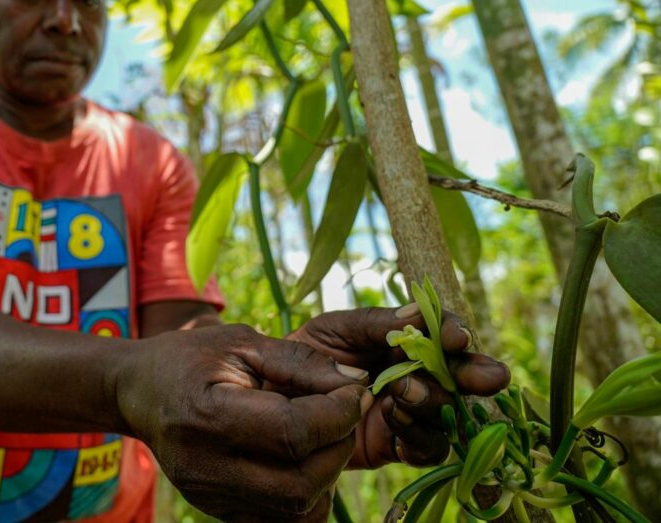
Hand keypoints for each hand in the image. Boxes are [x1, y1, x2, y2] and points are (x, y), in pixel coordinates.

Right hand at [118, 323, 370, 519]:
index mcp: (206, 415)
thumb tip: (357, 380)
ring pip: (298, 510)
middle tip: (344, 413)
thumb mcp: (241, 342)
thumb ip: (300, 361)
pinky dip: (308, 494)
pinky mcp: (220, 512)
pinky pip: (283, 521)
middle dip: (338, 446)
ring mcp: (211, 497)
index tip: (355, 389)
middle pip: (301, 481)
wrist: (140, 392)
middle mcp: (205, 467)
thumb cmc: (191, 359)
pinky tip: (303, 459)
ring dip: (328, 474)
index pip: (292, 432)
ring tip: (324, 436)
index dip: (337, 413)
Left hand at [287, 305, 509, 468]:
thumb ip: (375, 324)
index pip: (441, 333)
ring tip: (402, 391)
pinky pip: (427, 447)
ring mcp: (409, 411)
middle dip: (473, 373)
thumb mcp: (334, 329)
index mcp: (401, 340)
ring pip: (446, 413)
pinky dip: (419, 434)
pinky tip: (394, 418)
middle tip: (487, 377)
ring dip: (433, 401)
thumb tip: (417, 312)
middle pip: (458, 375)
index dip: (453, 333)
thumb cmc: (302, 354)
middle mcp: (414, 374)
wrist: (272, 401)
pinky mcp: (398, 445)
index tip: (457, 337)